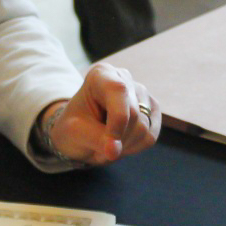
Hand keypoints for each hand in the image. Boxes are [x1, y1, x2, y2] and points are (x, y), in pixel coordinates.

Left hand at [43, 63, 159, 165]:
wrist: (80, 132)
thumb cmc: (73, 127)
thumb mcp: (74, 132)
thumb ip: (94, 138)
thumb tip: (115, 151)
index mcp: (101, 75)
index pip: (118, 91)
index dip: (118, 120)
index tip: (109, 147)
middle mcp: (125, 78)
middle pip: (134, 114)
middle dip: (117, 139)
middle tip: (98, 149)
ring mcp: (141, 93)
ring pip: (144, 128)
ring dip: (124, 145)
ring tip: (107, 145)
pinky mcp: (152, 110)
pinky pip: (150, 136)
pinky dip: (135, 147)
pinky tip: (120, 144)